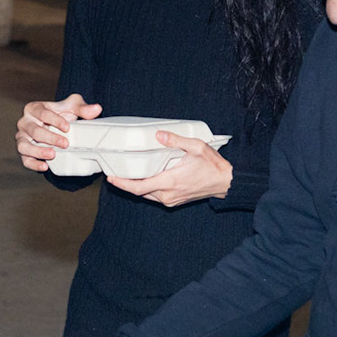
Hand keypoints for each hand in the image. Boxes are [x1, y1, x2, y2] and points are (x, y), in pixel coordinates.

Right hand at [17, 94, 101, 171]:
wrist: (56, 127)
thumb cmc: (61, 114)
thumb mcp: (72, 107)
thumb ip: (83, 108)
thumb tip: (97, 109)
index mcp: (34, 108)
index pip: (42, 113)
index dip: (54, 120)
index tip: (67, 127)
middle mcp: (25, 123)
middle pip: (34, 130)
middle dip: (50, 137)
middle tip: (65, 143)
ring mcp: (22, 138)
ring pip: (24, 145)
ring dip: (38, 151)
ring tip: (52, 155)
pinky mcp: (23, 152)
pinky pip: (25, 159)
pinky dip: (33, 164)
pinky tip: (45, 167)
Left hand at [106, 133, 232, 206]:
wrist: (225, 182)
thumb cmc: (212, 165)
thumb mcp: (196, 147)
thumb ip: (176, 140)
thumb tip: (159, 135)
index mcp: (170, 182)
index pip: (139, 187)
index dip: (122, 184)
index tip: (111, 178)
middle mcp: (168, 194)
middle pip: (139, 192)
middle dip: (126, 184)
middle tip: (114, 173)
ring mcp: (171, 200)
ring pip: (147, 196)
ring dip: (136, 187)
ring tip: (126, 176)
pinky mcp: (174, 201)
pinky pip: (155, 197)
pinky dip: (147, 189)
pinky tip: (144, 179)